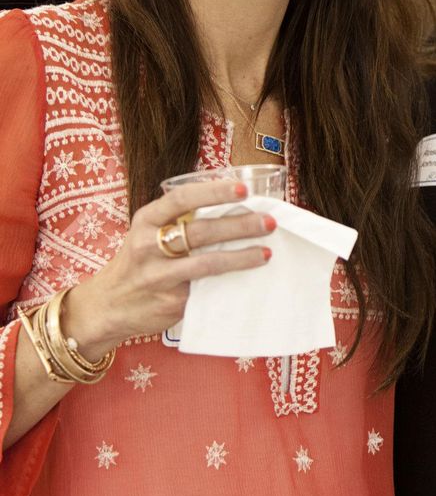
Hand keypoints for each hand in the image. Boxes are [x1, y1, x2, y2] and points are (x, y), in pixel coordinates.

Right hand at [62, 179, 274, 356]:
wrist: (107, 306)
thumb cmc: (138, 263)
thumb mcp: (147, 233)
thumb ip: (179, 221)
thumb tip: (234, 208)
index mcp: (146, 220)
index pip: (182, 199)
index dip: (214, 192)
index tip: (243, 190)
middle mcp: (148, 245)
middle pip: (201, 231)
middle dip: (240, 225)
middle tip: (268, 222)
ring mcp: (159, 276)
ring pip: (208, 263)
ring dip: (242, 257)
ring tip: (266, 252)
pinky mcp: (171, 301)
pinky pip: (207, 289)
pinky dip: (231, 282)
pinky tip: (250, 277)